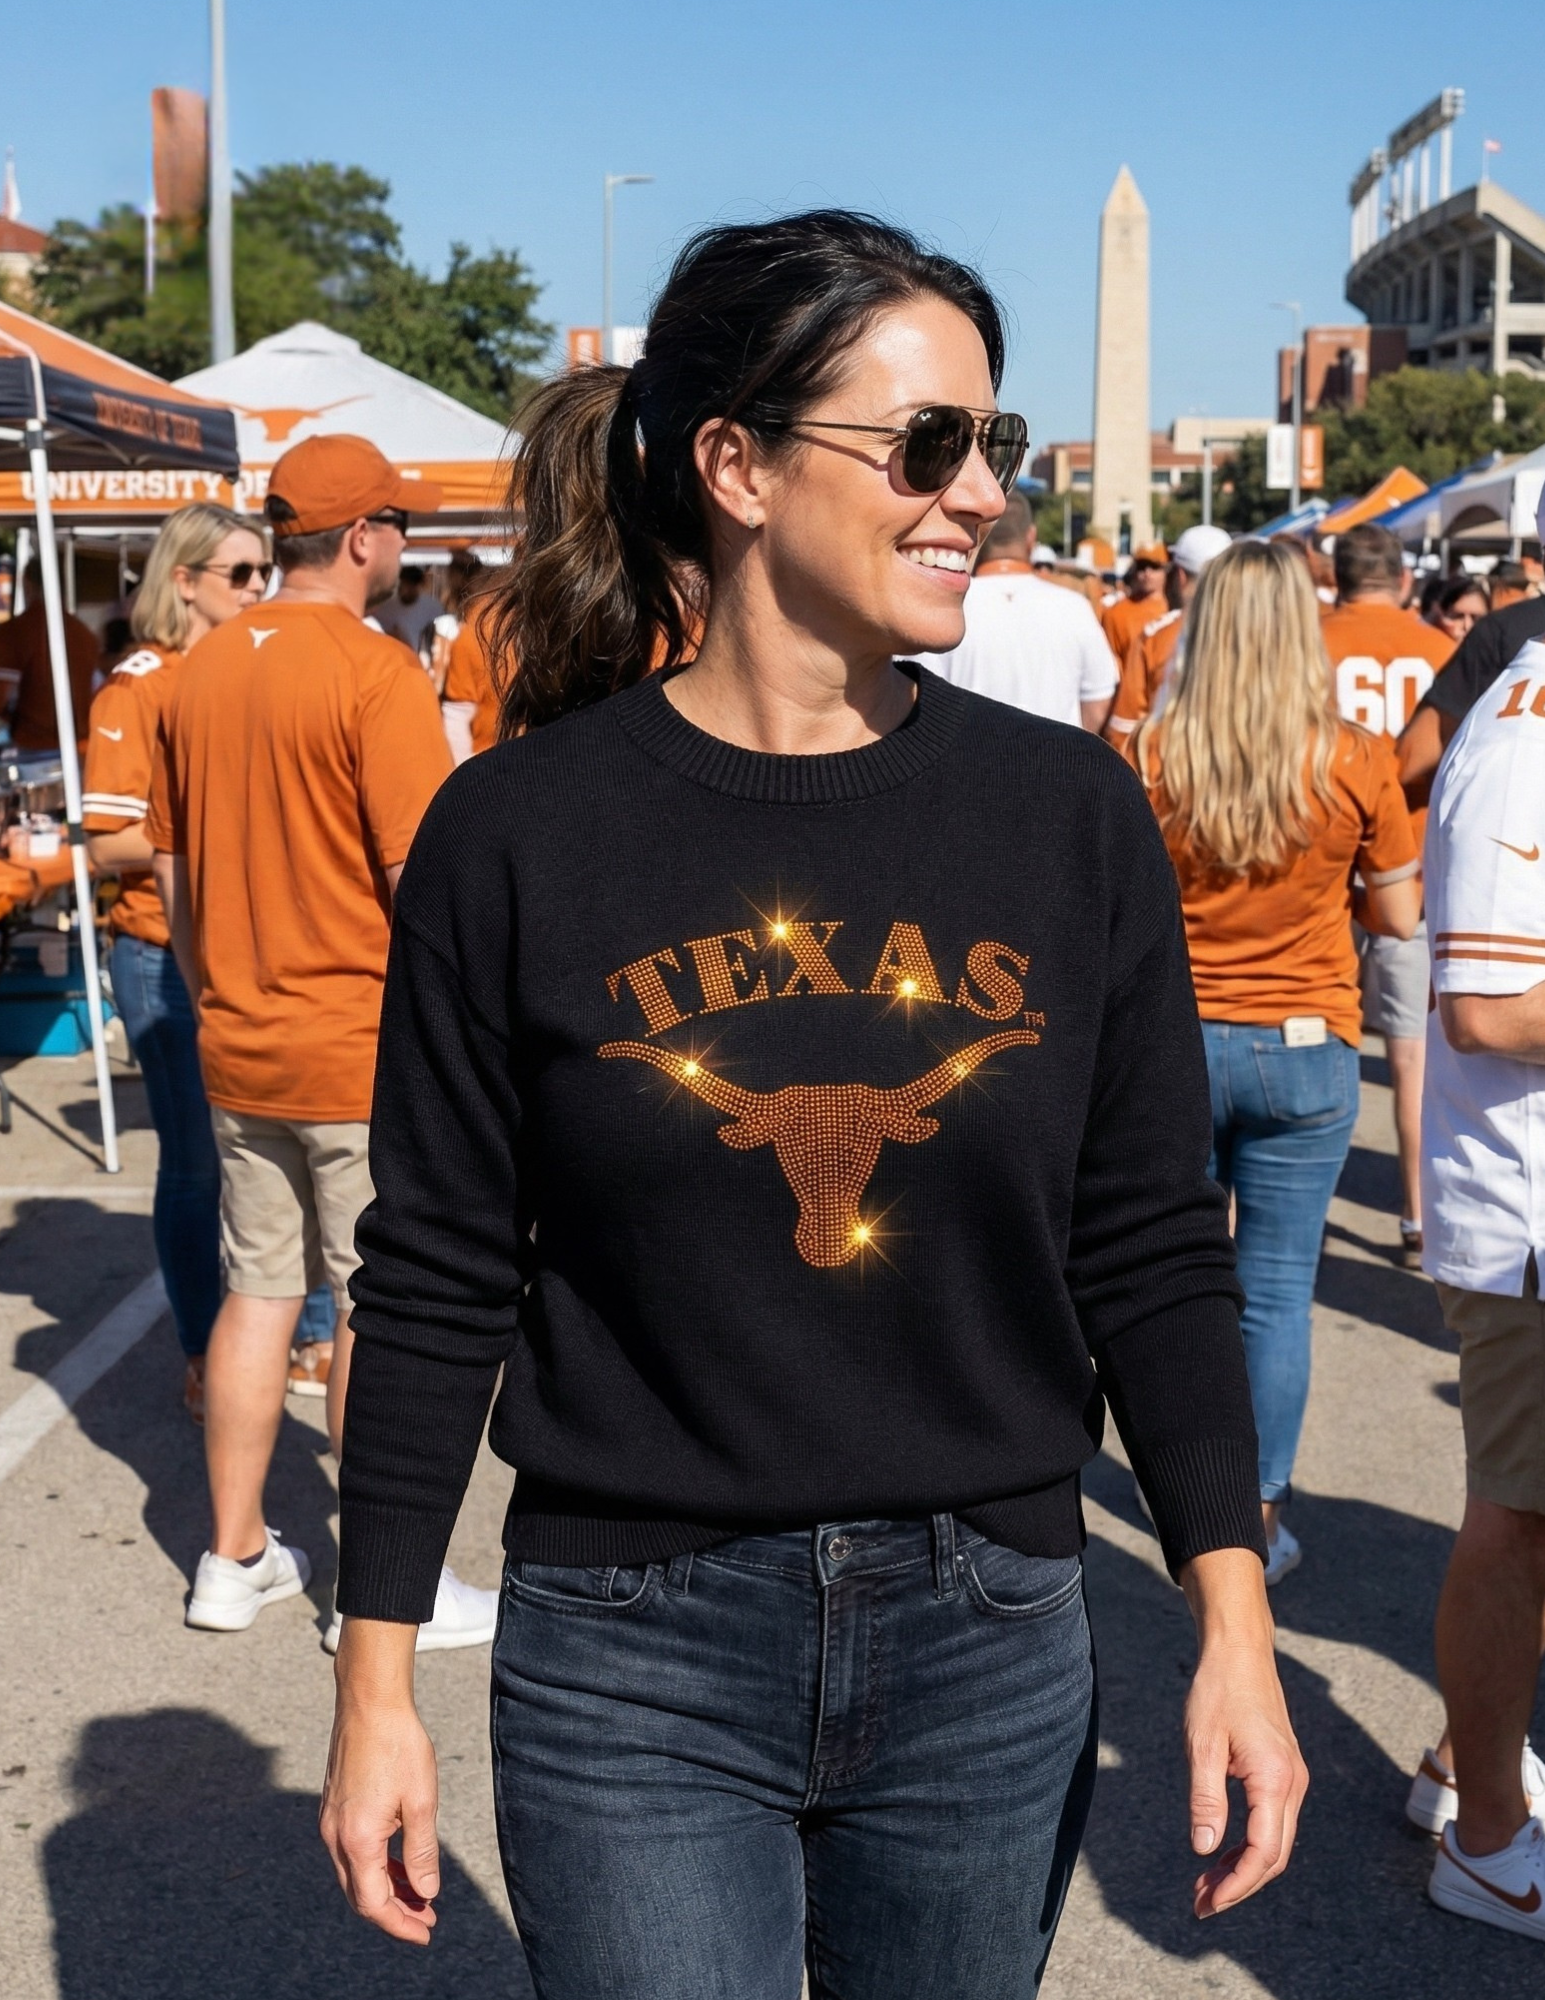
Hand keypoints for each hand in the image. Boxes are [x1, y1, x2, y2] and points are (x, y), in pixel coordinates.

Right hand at [319, 1620, 439, 1944]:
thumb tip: (426, 1891)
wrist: (369, 1702)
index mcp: (357, 1839)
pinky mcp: (333, 1809)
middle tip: (426, 1919)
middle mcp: (335, 1836)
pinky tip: (398, 1864)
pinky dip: (374, 1867)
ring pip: (354, 1876)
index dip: (400, 1924)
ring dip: (384, 1890)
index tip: (426, 1932)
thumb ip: (422, 1852)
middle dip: (393, 1913)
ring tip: (418, 1896)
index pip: (373, 1903)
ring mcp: (330, 1822)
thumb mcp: (421, 1800)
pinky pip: (350, 1853)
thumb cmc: (399, 1744)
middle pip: (359, 1896)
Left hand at [1180, 1549, 1307, 1918]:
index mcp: (1275, 1780)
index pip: (1263, 1853)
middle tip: (1200, 1903)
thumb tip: (1205, 1850)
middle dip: (1239, 1885)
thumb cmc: (1217, 1691)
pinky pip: (1274, 1823)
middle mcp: (1293, 1785)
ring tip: (1205, 1884)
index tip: (1208, 1902)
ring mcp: (1292, 1779)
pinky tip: (1223, 1852)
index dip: (1237, 1884)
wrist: (1240, 1652)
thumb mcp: (1202, 1743)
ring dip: (1244, 1868)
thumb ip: (1206, 1798)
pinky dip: (1250, 1846)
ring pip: (1275, 1842)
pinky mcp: (1284, 1773)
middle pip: (1274, 1856)